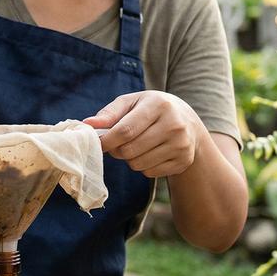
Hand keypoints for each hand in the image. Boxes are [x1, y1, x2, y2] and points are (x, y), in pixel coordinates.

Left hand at [84, 91, 205, 177]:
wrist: (188, 122)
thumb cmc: (151, 109)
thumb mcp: (132, 102)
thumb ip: (109, 113)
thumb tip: (88, 124)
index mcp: (159, 105)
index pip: (125, 130)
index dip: (107, 141)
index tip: (98, 143)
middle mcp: (174, 125)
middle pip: (129, 150)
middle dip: (116, 150)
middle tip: (117, 144)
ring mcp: (181, 145)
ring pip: (138, 164)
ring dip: (129, 159)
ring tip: (136, 146)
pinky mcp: (183, 161)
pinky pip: (149, 173)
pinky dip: (143, 166)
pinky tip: (149, 153)